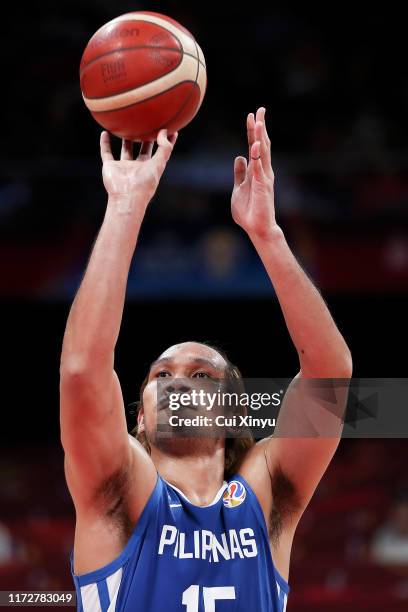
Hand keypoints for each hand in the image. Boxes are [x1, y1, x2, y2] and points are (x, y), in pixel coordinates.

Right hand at [100, 129, 177, 205]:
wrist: (126, 198)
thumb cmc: (145, 184)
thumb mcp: (159, 164)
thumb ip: (165, 148)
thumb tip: (164, 131)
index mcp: (151, 167)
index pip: (160, 151)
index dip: (165, 141)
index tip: (169, 128)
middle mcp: (138, 167)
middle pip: (143, 149)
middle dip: (145, 138)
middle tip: (147, 123)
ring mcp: (124, 167)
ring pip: (125, 150)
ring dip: (125, 139)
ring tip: (127, 124)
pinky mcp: (111, 167)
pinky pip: (106, 153)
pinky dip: (104, 143)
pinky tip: (105, 132)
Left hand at [231, 107, 277, 240]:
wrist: (257, 228)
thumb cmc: (248, 211)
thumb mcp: (239, 188)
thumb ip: (239, 173)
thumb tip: (239, 158)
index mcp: (256, 171)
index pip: (255, 147)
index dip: (252, 132)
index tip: (251, 116)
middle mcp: (263, 171)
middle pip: (262, 144)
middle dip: (260, 127)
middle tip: (259, 110)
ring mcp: (264, 177)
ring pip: (263, 152)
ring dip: (260, 136)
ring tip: (259, 120)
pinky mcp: (262, 186)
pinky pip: (259, 167)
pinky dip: (258, 155)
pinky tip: (256, 143)